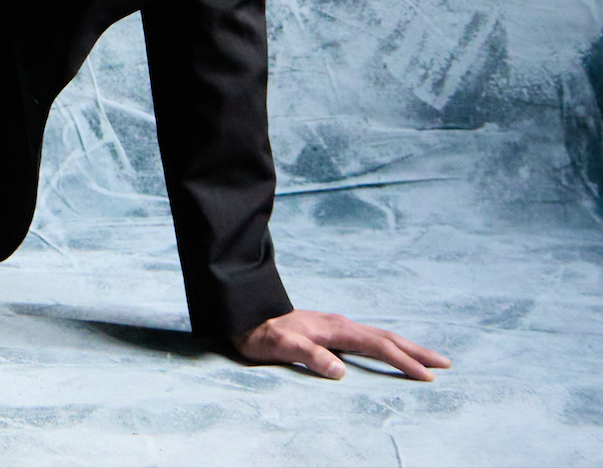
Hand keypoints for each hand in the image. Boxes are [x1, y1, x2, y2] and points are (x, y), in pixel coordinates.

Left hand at [233, 308, 450, 380]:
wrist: (243, 313)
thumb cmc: (260, 333)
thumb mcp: (280, 346)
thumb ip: (309, 356)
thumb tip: (341, 371)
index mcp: (335, 328)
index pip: (378, 346)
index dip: (403, 362)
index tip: (428, 376)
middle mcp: (340, 324)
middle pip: (387, 337)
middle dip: (417, 351)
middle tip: (447, 363)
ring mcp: (336, 325)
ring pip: (380, 335)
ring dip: (406, 347)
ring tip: (428, 358)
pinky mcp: (330, 330)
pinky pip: (369, 337)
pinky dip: (388, 345)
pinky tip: (390, 351)